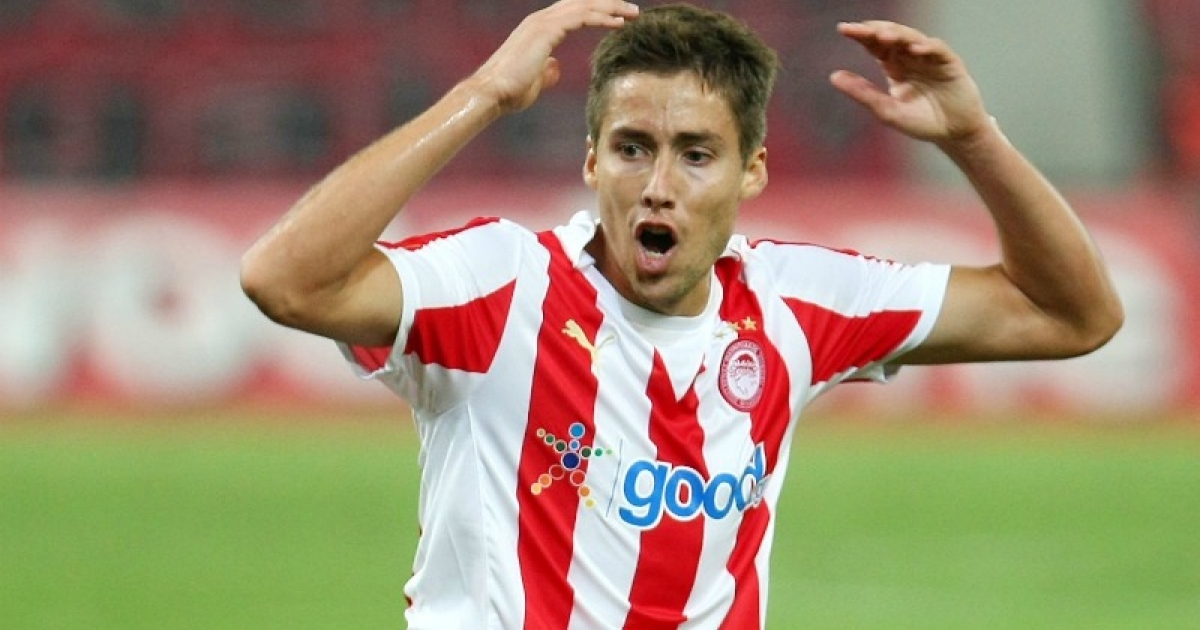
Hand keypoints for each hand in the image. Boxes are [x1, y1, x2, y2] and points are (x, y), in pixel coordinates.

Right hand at [469, 0, 639, 114]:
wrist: (491, 93)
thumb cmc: (510, 91)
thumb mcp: (535, 80)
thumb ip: (546, 72)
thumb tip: (556, 67)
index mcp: (538, 28)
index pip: (573, 12)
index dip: (597, 11)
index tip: (619, 18)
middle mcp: (540, 20)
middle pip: (581, 2)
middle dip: (608, 4)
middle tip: (633, 10)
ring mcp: (542, 22)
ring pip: (584, 5)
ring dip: (611, 7)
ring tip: (633, 13)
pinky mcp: (546, 30)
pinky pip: (580, 16)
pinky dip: (601, 17)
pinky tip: (618, 22)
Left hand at [830, 21, 990, 144]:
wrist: (953, 134)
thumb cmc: (921, 122)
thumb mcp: (887, 110)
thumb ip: (862, 93)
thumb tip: (833, 76)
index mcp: (894, 66)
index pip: (876, 45)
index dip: (861, 35)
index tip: (843, 29)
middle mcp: (912, 57)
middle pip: (892, 36)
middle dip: (876, 30)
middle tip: (858, 28)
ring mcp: (931, 58)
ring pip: (913, 38)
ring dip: (899, 35)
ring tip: (882, 36)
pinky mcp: (950, 63)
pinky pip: (938, 50)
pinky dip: (927, 47)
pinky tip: (914, 49)